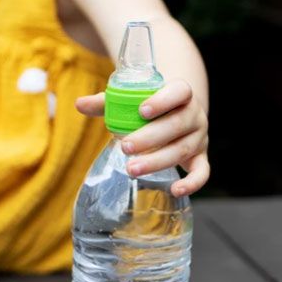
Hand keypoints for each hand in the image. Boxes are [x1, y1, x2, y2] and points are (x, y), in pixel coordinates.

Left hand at [76, 79, 209, 196]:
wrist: (179, 114)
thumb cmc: (152, 107)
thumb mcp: (134, 100)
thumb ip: (109, 101)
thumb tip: (79, 104)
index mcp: (182, 94)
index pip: (180, 91)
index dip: (163, 100)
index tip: (141, 111)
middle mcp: (195, 115)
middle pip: (177, 125)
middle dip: (150, 138)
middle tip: (125, 147)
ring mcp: (200, 138)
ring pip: (183, 150)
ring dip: (157, 161)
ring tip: (132, 169)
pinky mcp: (201, 158)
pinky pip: (202, 172)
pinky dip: (192, 183)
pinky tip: (175, 190)